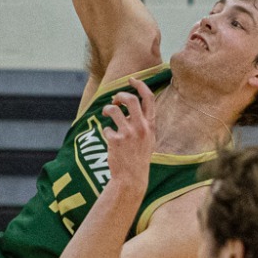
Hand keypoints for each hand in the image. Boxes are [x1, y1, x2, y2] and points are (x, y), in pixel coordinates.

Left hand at [98, 79, 156, 195]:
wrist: (131, 178)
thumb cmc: (139, 157)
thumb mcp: (148, 139)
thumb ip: (142, 122)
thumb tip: (128, 107)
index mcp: (150, 125)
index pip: (149, 98)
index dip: (140, 85)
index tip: (132, 80)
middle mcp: (141, 127)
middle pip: (130, 99)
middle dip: (120, 95)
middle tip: (115, 99)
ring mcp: (128, 134)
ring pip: (113, 110)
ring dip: (107, 109)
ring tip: (106, 114)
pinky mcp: (115, 141)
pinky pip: (106, 128)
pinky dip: (106, 132)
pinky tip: (109, 140)